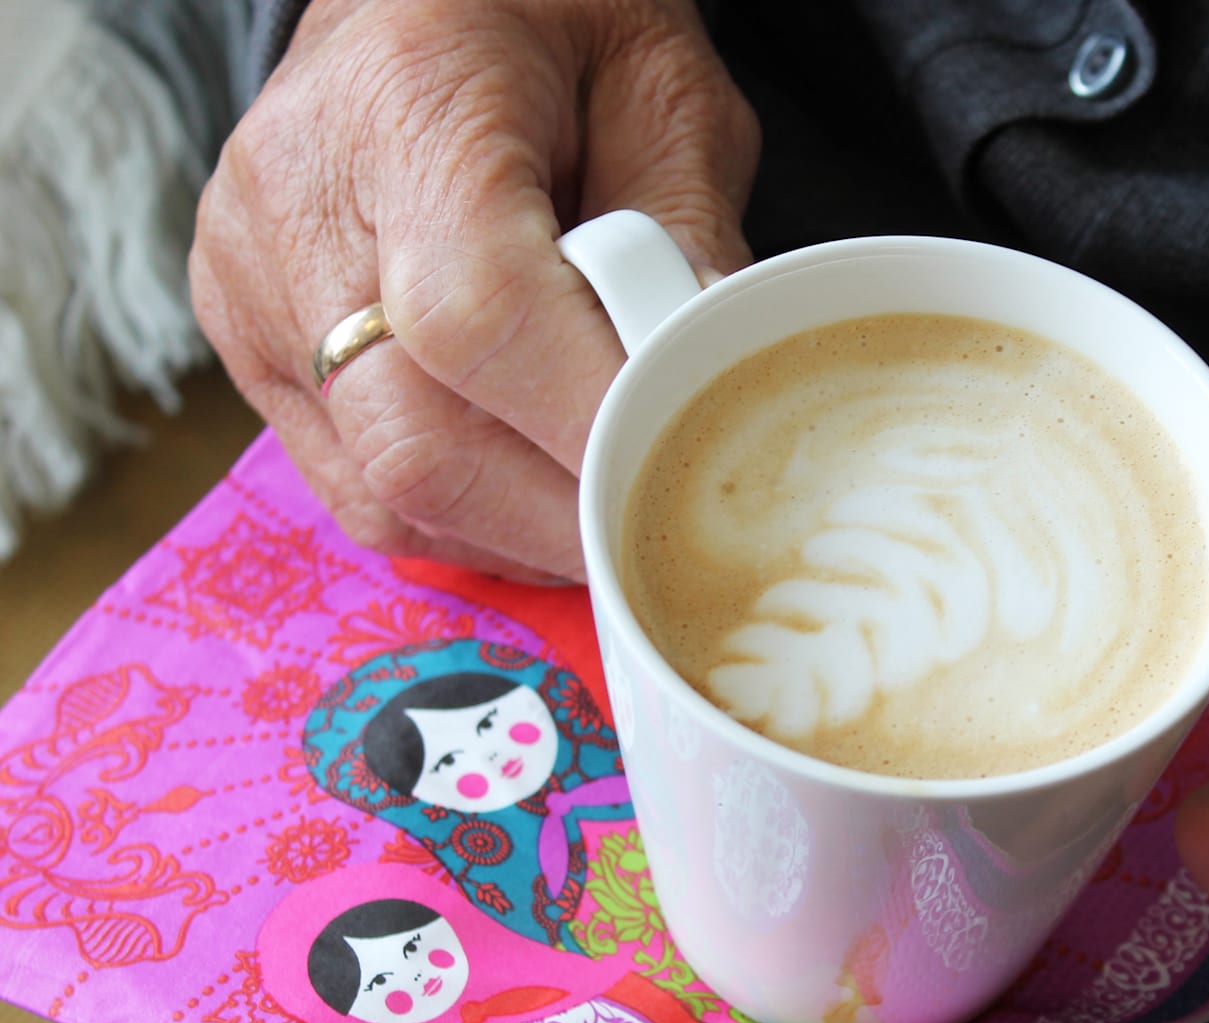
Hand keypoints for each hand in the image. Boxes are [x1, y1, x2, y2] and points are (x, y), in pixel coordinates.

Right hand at [192, 0, 758, 579]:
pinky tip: (530, 492)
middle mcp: (296, 198)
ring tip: (602, 505)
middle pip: (414, 440)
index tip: (671, 478)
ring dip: (512, 531)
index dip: (583, 429)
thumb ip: (691, 240)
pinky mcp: (243, 335)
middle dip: (557, 514)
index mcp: (409, 105)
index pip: (479, 318)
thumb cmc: (557, 27)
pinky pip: (349, 484)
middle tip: (657, 527)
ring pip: (380, 488)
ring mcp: (251, 277)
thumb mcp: (667, 95)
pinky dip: (457, 516)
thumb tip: (710, 393)